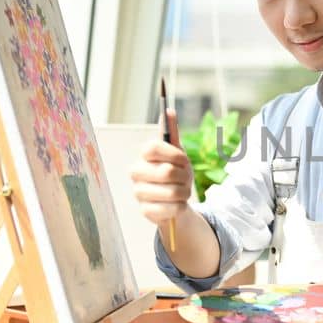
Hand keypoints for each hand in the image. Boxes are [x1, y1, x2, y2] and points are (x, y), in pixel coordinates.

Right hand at [130, 108, 192, 224]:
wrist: (176, 200)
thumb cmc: (176, 173)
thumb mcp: (178, 153)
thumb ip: (172, 133)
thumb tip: (169, 111)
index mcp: (143, 155)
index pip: (152, 148)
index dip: (174, 154)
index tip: (183, 160)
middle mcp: (136, 172)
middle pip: (166, 172)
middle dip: (184, 177)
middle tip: (185, 179)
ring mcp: (139, 192)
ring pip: (172, 192)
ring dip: (184, 193)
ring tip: (182, 192)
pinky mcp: (145, 211)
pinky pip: (171, 209)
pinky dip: (180, 207)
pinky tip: (176, 205)